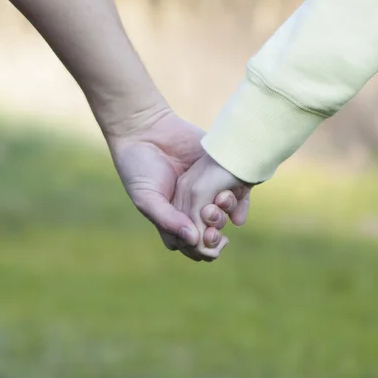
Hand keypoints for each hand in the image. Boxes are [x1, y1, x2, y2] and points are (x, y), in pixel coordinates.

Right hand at [107, 107, 249, 260]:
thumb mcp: (146, 198)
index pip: (191, 244)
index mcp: (172, 218)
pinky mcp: (219, 173)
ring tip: (218, 205)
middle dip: (213, 238)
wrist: (147, 128)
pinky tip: (234, 200)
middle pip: (209, 234)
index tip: (200, 240)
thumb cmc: (138, 167)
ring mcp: (206, 191)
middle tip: (215, 231)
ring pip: (224, 215)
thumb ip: (167, 220)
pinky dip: (239, 201)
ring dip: (224, 218)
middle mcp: (191, 208)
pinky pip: (236, 193)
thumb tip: (193, 240)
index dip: (198, 249)